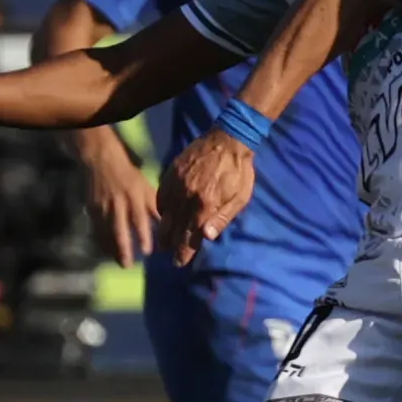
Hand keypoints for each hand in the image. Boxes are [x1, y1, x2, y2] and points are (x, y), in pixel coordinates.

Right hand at [78, 131, 159, 266]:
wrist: (102, 161)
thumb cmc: (130, 178)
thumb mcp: (147, 189)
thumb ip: (155, 209)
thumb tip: (168, 228)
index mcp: (135, 196)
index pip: (139, 219)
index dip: (143, 236)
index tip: (147, 252)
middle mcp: (118, 202)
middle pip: (119, 229)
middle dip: (123, 248)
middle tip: (128, 265)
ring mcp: (103, 206)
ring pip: (106, 232)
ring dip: (112, 249)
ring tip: (119, 262)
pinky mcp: (92, 208)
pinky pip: (96, 229)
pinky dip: (101, 241)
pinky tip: (107, 252)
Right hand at [157, 129, 256, 264]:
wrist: (228, 139)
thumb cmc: (239, 172)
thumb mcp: (240, 197)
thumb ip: (222, 218)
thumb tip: (205, 236)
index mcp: (205, 203)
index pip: (190, 234)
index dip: (184, 251)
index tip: (180, 263)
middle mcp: (187, 195)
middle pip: (175, 227)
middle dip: (172, 245)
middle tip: (172, 259)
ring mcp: (177, 183)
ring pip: (165, 213)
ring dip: (164, 230)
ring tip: (163, 243)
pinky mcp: (171, 172)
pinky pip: (161, 195)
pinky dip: (161, 209)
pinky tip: (163, 217)